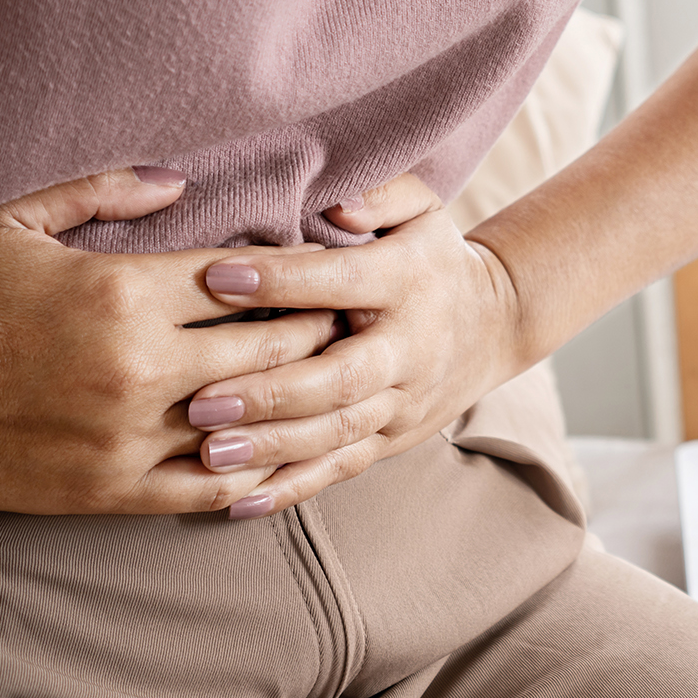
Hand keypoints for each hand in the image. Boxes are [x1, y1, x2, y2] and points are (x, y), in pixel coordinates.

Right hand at [0, 167, 337, 513]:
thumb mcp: (13, 223)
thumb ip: (103, 191)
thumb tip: (180, 177)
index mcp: (123, 292)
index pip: (250, 279)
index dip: (299, 273)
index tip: (329, 270)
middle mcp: (142, 365)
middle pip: (272, 345)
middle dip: (320, 331)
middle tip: (352, 321)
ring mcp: (131, 433)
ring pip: (255, 417)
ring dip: (301, 399)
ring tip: (335, 383)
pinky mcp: (113, 489)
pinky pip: (210, 485)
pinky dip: (257, 468)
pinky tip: (287, 452)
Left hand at [184, 174, 522, 518]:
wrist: (497, 324)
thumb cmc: (434, 258)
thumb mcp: (423, 208)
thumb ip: (380, 195)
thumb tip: (335, 208)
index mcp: (405, 283)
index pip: (342, 281)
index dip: (282, 280)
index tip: (216, 276)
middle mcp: (407, 349)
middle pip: (340, 379)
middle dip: (270, 393)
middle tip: (200, 400)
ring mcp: (402, 402)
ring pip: (337, 433)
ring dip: (272, 448)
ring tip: (207, 453)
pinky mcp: (392, 439)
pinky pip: (341, 468)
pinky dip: (290, 489)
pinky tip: (235, 502)